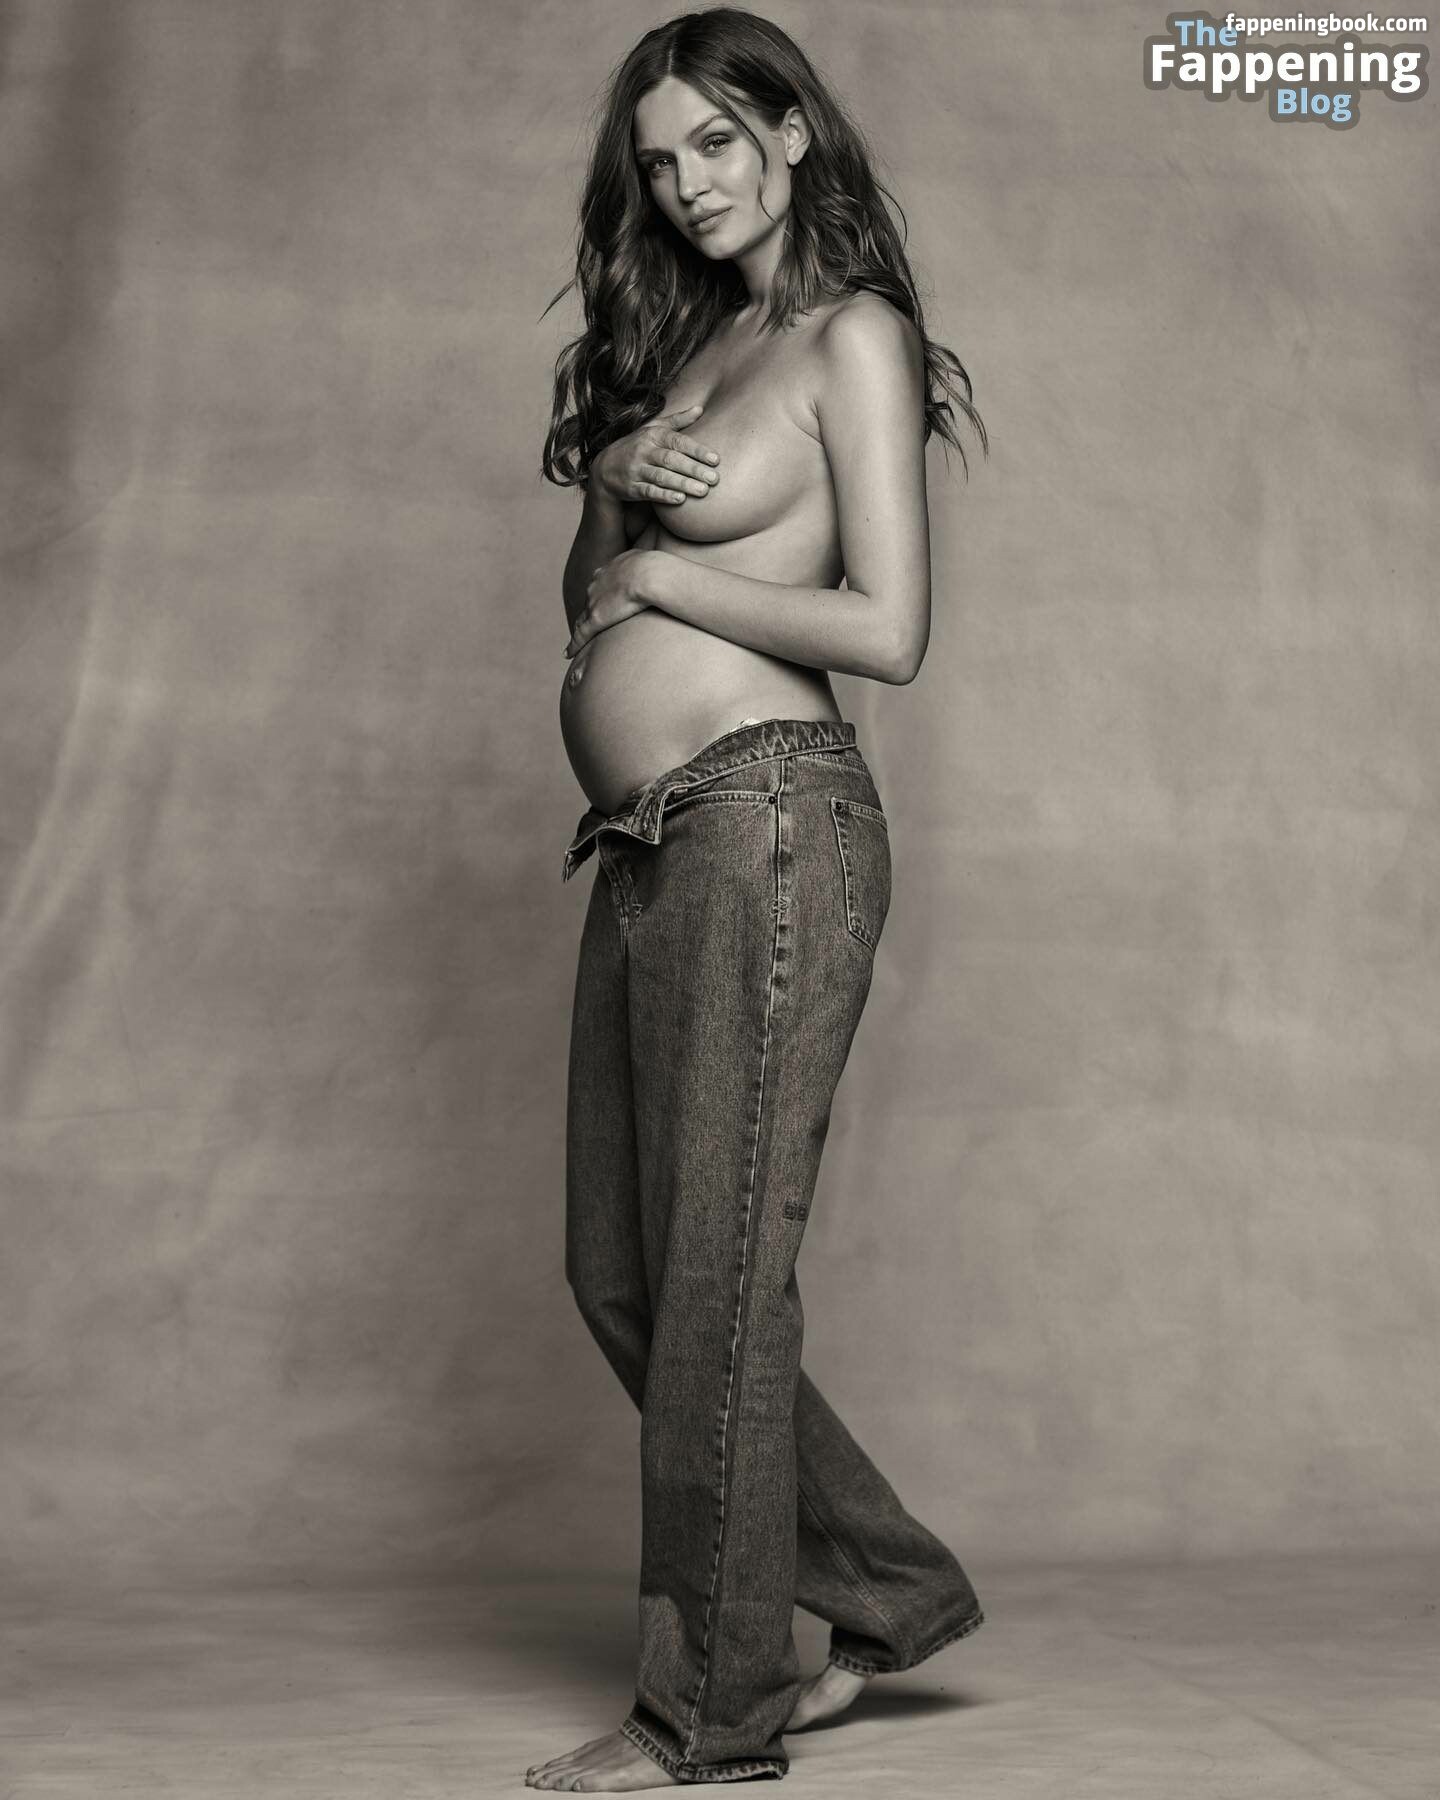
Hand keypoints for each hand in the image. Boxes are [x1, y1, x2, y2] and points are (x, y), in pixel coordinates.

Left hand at [565, 549, 653, 657]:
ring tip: (574, 642)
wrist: (650, 574)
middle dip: (588, 611)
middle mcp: (597, 585)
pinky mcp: (596, 618)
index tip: (602, 602)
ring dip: (578, 630)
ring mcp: (594, 602)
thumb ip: (651, 567)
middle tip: (588, 623)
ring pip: (581, 619)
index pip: (601, 586)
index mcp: (610, 570)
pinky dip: (573, 644)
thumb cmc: (658, 569)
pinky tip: (568, 654)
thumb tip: (663, 570)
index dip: (600, 596)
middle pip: (589, 601)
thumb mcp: (652, 562)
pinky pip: (580, 634)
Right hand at [592, 402, 721, 508]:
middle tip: (714, 479)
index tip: (715, 460)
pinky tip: (680, 500)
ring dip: (683, 484)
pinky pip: (648, 491)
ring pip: (661, 476)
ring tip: (703, 491)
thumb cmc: (636, 446)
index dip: (697, 450)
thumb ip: (677, 421)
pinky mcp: (631, 488)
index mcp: (652, 436)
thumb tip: (700, 409)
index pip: (677, 441)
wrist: (604, 468)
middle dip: (694, 469)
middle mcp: (644, 451)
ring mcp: (636, 470)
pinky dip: (664, 496)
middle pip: (671, 460)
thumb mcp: (652, 429)